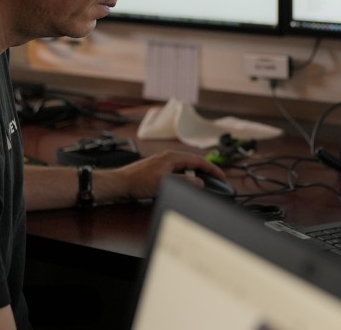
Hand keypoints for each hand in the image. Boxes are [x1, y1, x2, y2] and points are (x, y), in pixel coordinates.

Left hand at [101, 150, 226, 200]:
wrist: (119, 183)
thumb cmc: (138, 181)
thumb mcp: (165, 182)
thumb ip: (185, 181)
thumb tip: (200, 182)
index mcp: (172, 157)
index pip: (198, 160)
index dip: (212, 168)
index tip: (221, 176)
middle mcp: (168, 157)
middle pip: (193, 162)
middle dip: (206, 171)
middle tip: (216, 180)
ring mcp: (163, 162)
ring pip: (186, 166)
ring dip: (196, 174)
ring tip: (204, 183)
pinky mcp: (158, 169)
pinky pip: (178, 171)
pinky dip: (186, 176)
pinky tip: (186, 184)